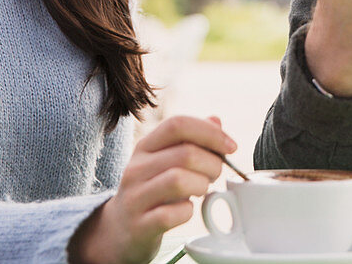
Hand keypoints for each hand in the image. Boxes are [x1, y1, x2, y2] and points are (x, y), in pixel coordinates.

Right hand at [70, 115, 235, 263]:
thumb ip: (190, 141)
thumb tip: (215, 121)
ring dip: (202, 185)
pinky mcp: (140, 225)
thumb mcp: (166, 161)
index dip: (210, 132)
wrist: (119, 231)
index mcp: (145, 147)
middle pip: (186, 154)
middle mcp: (136, 168)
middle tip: (215, 175)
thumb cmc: (152, 191)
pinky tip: (186, 211)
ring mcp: (135, 197)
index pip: (178, 124)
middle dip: (213, 164)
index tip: (231, 147)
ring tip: (202, 190)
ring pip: (179, 180)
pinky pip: (172, 214)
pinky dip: (188, 212)